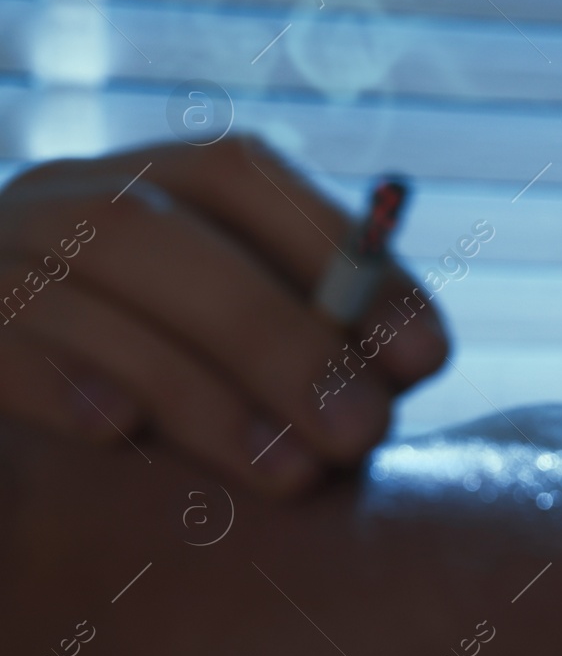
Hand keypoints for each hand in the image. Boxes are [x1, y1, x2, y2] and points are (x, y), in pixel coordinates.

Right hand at [0, 135, 448, 494]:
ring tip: (290, 473)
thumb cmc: (160, 414)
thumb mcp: (246, 371)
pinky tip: (117, 432)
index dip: (338, 255)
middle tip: (365, 435)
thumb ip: (315, 347)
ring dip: (197, 382)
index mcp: (141, 185)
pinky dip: (56, 378)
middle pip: (163, 228)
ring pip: (84, 282)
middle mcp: (56, 199)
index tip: (426, 356)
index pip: (235, 174)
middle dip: (282, 334)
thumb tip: (410, 359)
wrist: (17, 481)